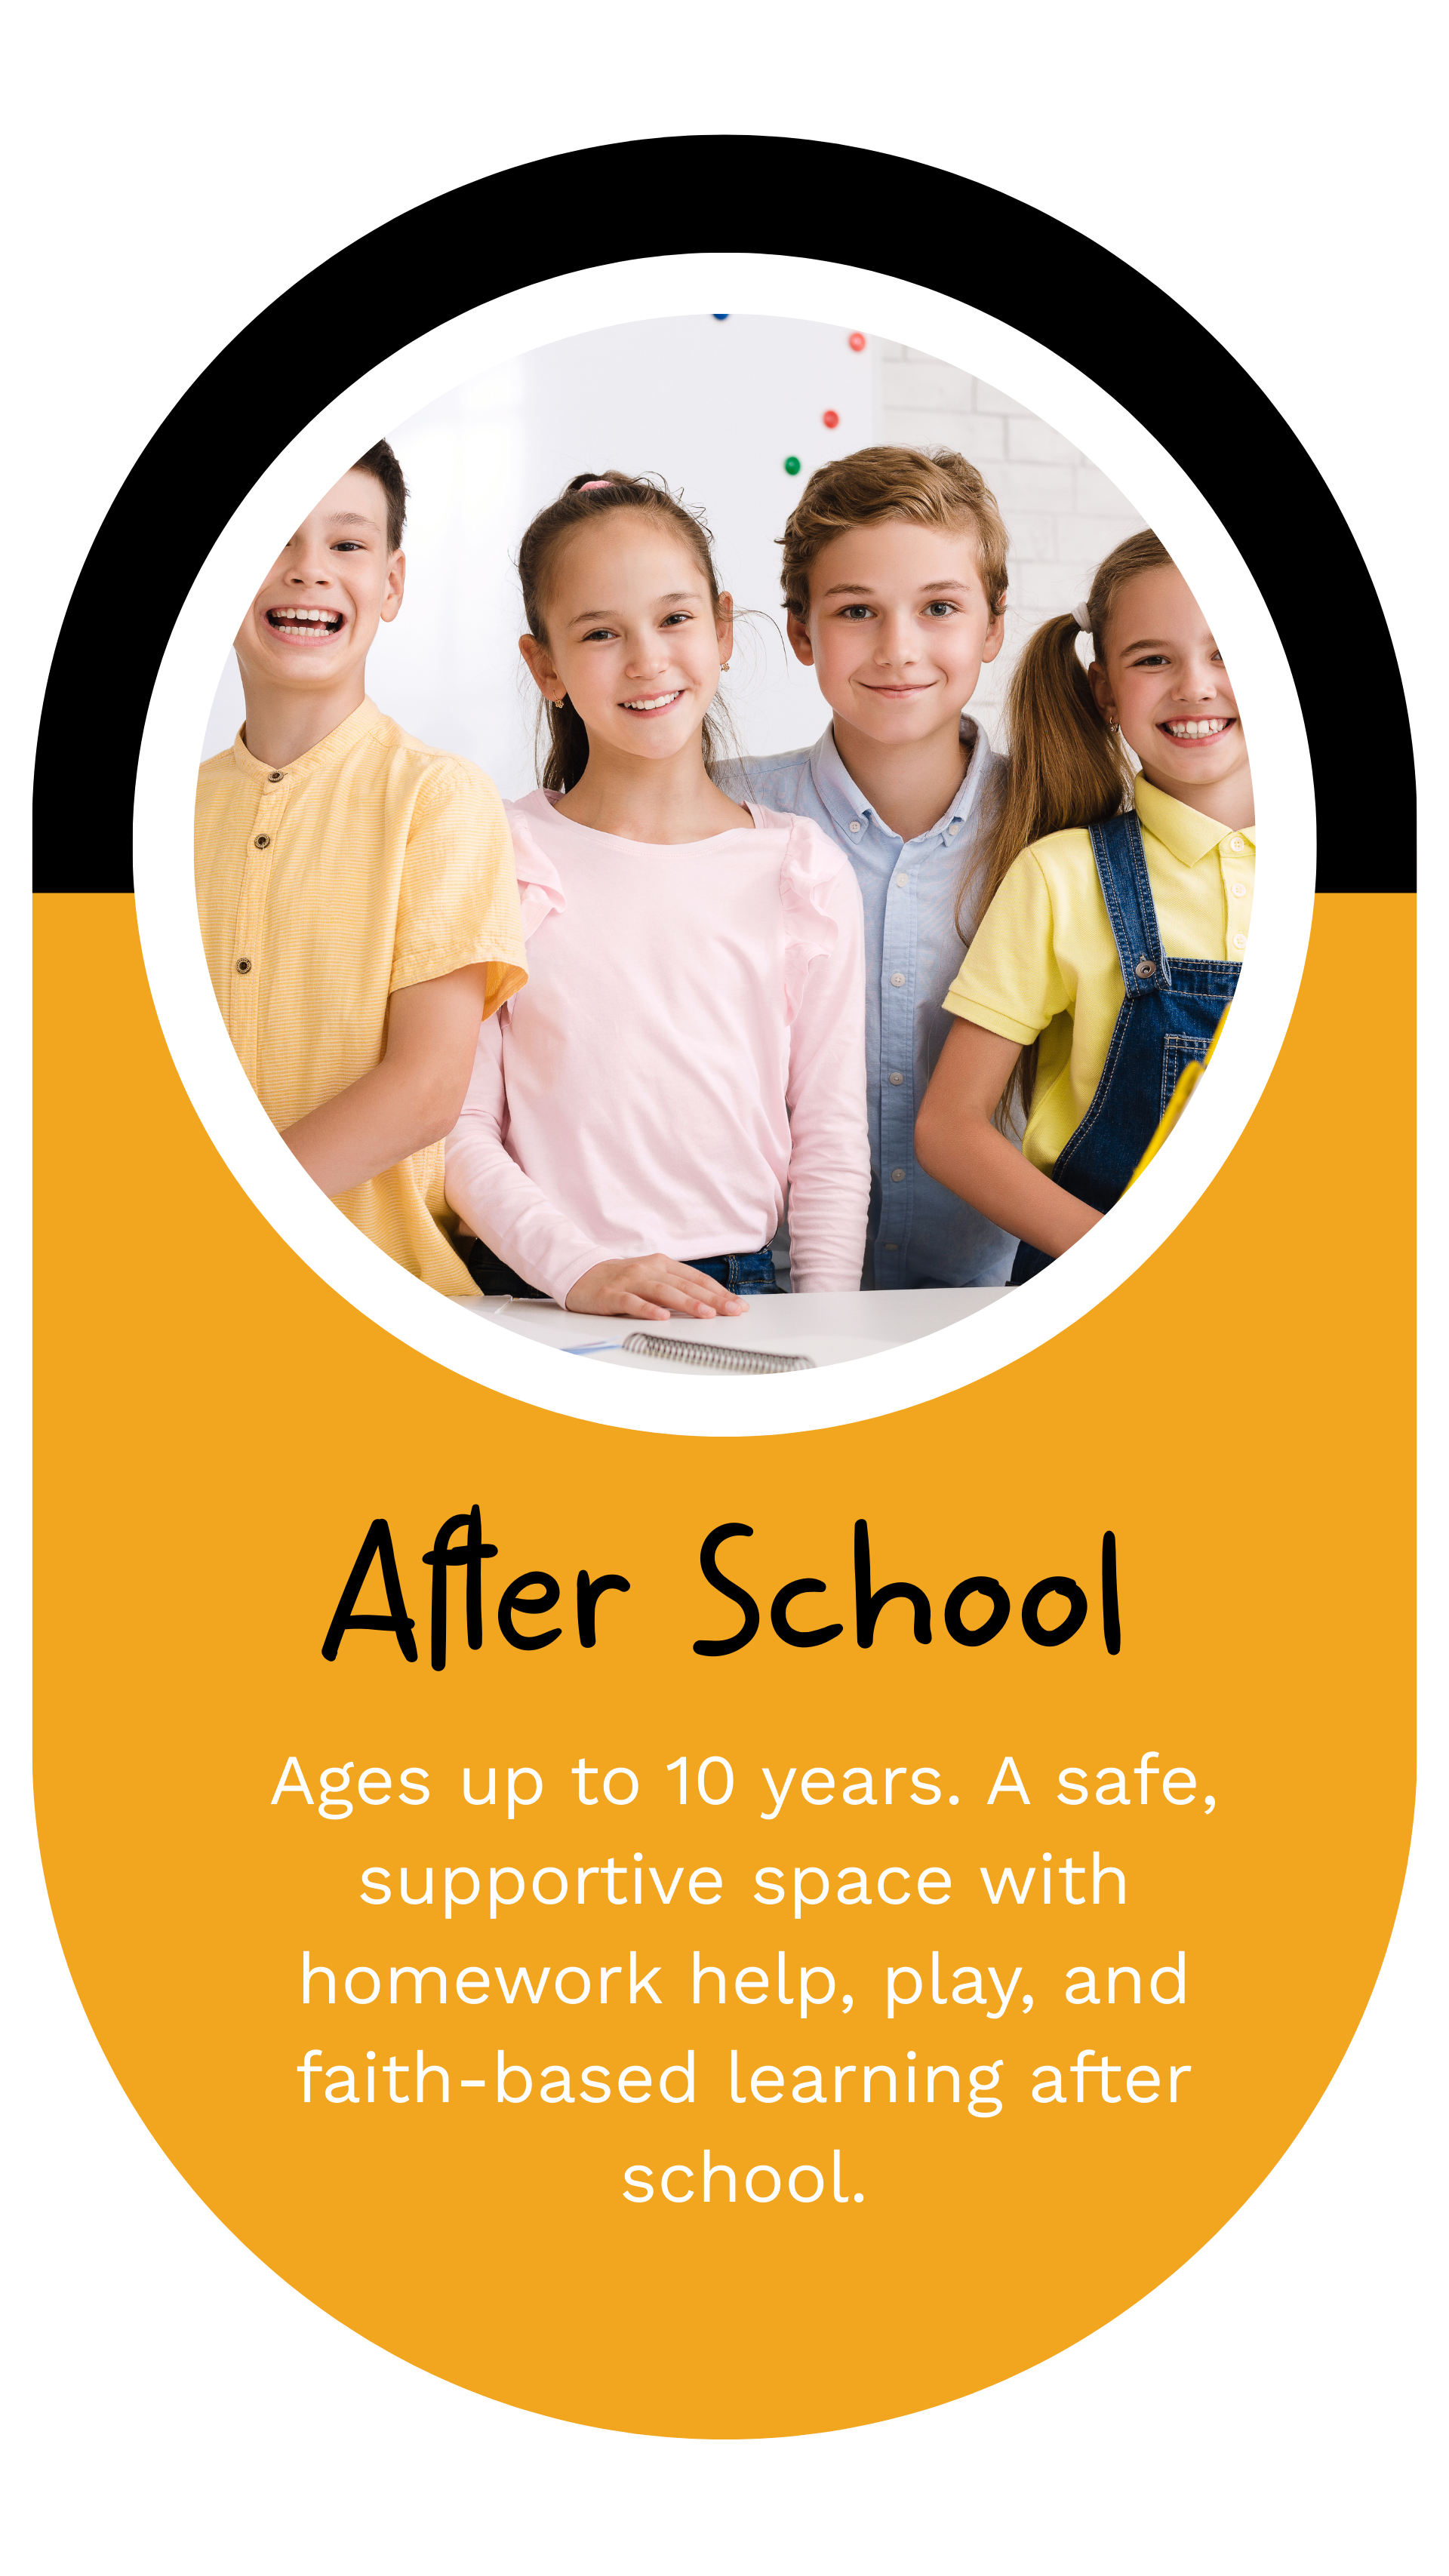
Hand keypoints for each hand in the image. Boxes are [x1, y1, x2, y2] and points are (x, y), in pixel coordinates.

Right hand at [565, 1257, 749, 1322]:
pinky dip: (648, 1309)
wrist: (581, 1274)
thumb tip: (709, 1303)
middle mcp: (649, 1269)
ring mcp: (630, 1281)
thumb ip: (676, 1287)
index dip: (719, 1292)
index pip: (696, 1279)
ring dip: (687, 1303)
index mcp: (662, 1264)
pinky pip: (632, 1302)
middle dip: (712, 1298)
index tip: (738, 1305)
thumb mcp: (651, 1278)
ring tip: (706, 1314)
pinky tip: (662, 1317)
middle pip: (685, 1284)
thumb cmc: (621, 1280)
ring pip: (663, 1291)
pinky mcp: (612, 1294)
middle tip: (733, 1310)